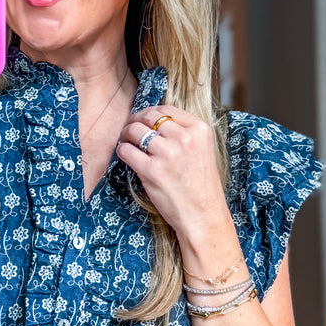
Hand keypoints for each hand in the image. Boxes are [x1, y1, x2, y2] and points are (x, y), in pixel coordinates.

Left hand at [115, 104, 228, 236]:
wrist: (203, 214)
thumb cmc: (200, 185)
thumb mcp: (201, 150)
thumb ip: (183, 133)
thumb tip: (154, 120)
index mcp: (199, 130)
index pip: (166, 110)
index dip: (149, 112)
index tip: (142, 119)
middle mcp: (184, 139)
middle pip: (149, 117)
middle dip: (135, 120)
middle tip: (129, 128)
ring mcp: (168, 154)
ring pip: (135, 131)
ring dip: (126, 134)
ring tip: (125, 141)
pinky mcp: (152, 171)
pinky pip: (127, 150)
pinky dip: (122, 150)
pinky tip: (124, 154)